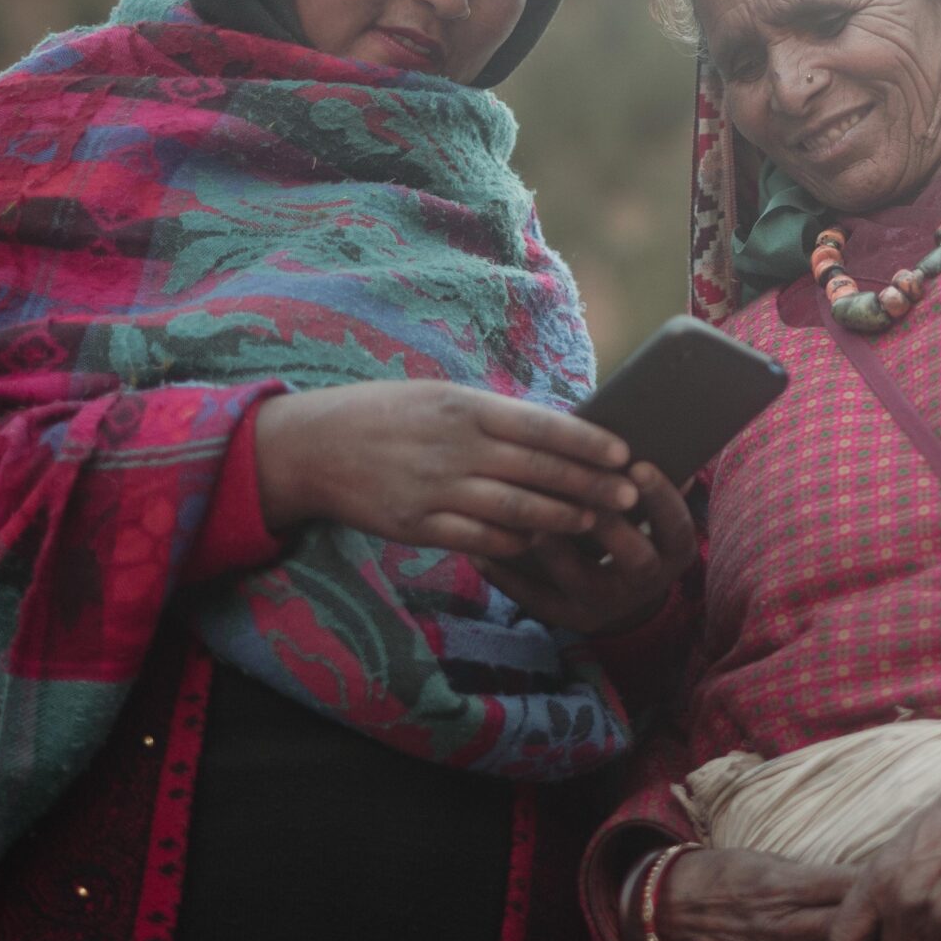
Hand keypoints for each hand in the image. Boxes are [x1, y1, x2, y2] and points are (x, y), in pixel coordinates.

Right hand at [253, 381, 636, 556]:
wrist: (311, 446)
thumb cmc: (387, 415)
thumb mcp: (439, 397)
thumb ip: (492, 417)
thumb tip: (555, 432)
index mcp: (465, 407)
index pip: (543, 425)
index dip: (588, 442)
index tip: (623, 453)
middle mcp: (454, 447)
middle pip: (539, 471)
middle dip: (590, 486)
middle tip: (629, 496)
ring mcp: (436, 490)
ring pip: (516, 510)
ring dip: (561, 518)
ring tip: (593, 522)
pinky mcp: (417, 525)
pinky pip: (479, 539)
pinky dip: (514, 543)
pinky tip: (538, 543)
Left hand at [476, 463, 696, 633]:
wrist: (624, 592)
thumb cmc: (633, 525)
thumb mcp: (650, 509)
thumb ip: (645, 479)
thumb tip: (650, 426)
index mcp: (672, 550)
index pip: (676, 526)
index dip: (661, 497)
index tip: (639, 465)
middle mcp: (646, 583)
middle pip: (636, 559)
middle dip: (610, 526)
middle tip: (582, 494)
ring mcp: (607, 605)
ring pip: (583, 582)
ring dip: (556, 551)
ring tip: (529, 521)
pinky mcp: (569, 618)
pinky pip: (539, 602)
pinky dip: (509, 578)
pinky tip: (482, 553)